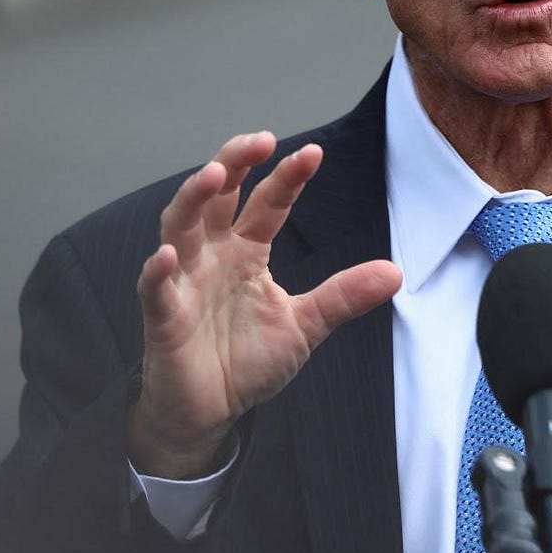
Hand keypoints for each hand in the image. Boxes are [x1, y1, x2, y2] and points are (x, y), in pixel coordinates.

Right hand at [127, 132, 401, 478]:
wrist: (211, 412)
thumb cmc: (248, 361)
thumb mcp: (306, 325)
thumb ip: (343, 296)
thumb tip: (396, 272)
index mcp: (246, 251)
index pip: (267, 203)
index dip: (287, 177)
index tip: (313, 154)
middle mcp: (213, 255)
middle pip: (216, 196)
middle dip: (234, 163)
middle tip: (258, 140)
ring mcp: (184, 281)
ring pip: (180, 226)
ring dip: (193, 198)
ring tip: (215, 174)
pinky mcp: (163, 316)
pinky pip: (155, 289)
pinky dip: (158, 271)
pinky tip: (167, 255)